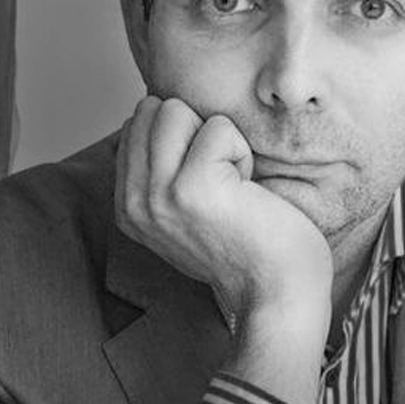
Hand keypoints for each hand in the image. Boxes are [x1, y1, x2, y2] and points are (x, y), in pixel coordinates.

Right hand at [116, 97, 332, 403]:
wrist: (277, 294)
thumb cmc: (246, 248)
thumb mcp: (181, 213)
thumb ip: (157, 171)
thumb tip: (155, 112)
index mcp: (127, 206)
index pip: (136, 123)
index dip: (182, 138)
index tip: (206, 184)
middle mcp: (134, 201)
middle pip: (153, 109)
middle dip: (196, 132)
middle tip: (222, 182)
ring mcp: (159, 194)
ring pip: (177, 110)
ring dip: (219, 140)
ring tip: (233, 185)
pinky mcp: (192, 186)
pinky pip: (218, 128)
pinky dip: (242, 152)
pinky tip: (248, 192)